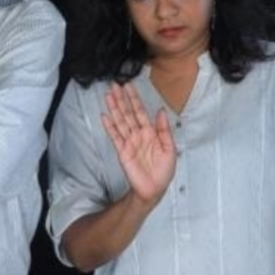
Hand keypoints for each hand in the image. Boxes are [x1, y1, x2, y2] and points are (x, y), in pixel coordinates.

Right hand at [101, 82, 175, 204]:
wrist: (154, 189)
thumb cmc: (163, 172)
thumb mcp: (170, 149)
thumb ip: (164, 130)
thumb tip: (161, 111)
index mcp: (151, 133)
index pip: (141, 112)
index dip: (134, 99)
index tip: (129, 86)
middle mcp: (138, 135)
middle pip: (128, 113)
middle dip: (121, 99)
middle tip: (114, 85)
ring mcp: (129, 142)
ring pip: (120, 121)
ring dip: (114, 108)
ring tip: (108, 95)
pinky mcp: (122, 151)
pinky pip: (115, 136)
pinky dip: (109, 126)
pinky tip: (105, 116)